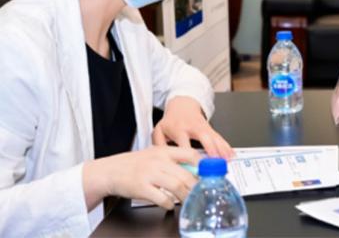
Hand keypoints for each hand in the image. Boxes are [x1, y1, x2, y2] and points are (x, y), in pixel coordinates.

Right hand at [83, 145, 200, 209]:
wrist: (110, 170)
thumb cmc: (135, 164)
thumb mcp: (154, 155)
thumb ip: (172, 160)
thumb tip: (195, 169)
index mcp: (163, 151)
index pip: (189, 154)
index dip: (203, 165)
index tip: (210, 174)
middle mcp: (158, 161)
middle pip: (185, 174)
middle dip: (196, 186)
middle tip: (201, 193)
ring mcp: (149, 174)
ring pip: (176, 185)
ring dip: (186, 196)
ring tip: (189, 200)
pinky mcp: (141, 187)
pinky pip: (161, 197)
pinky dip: (169, 203)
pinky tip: (171, 205)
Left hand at [153, 96, 234, 158]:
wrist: (182, 105)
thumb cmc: (171, 121)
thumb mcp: (159, 130)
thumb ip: (158, 145)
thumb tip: (162, 159)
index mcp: (178, 129)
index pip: (184, 142)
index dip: (189, 154)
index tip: (192, 166)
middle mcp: (192, 127)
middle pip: (203, 136)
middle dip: (210, 148)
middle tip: (215, 161)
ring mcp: (203, 127)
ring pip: (214, 137)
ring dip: (222, 148)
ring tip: (227, 160)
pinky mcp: (210, 128)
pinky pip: (220, 137)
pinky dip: (226, 146)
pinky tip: (231, 154)